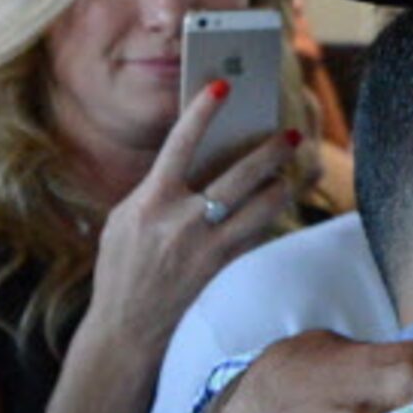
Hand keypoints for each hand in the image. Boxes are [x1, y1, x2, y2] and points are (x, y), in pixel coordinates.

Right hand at [90, 79, 298, 339]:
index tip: (222, 85)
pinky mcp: (221, 267)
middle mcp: (181, 221)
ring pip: (259, 208)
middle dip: (268, 152)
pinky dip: (267, 216)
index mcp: (151, 201)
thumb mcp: (125, 220)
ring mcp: (205, 246)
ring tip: (290, 174)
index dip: (202, 111)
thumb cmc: (121, 265)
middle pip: (237, 176)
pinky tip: (274, 204)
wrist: (126, 326)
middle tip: (290, 135)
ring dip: (280, 187)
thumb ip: (155, 190)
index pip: (180, 144)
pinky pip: (254, 234)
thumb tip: (192, 164)